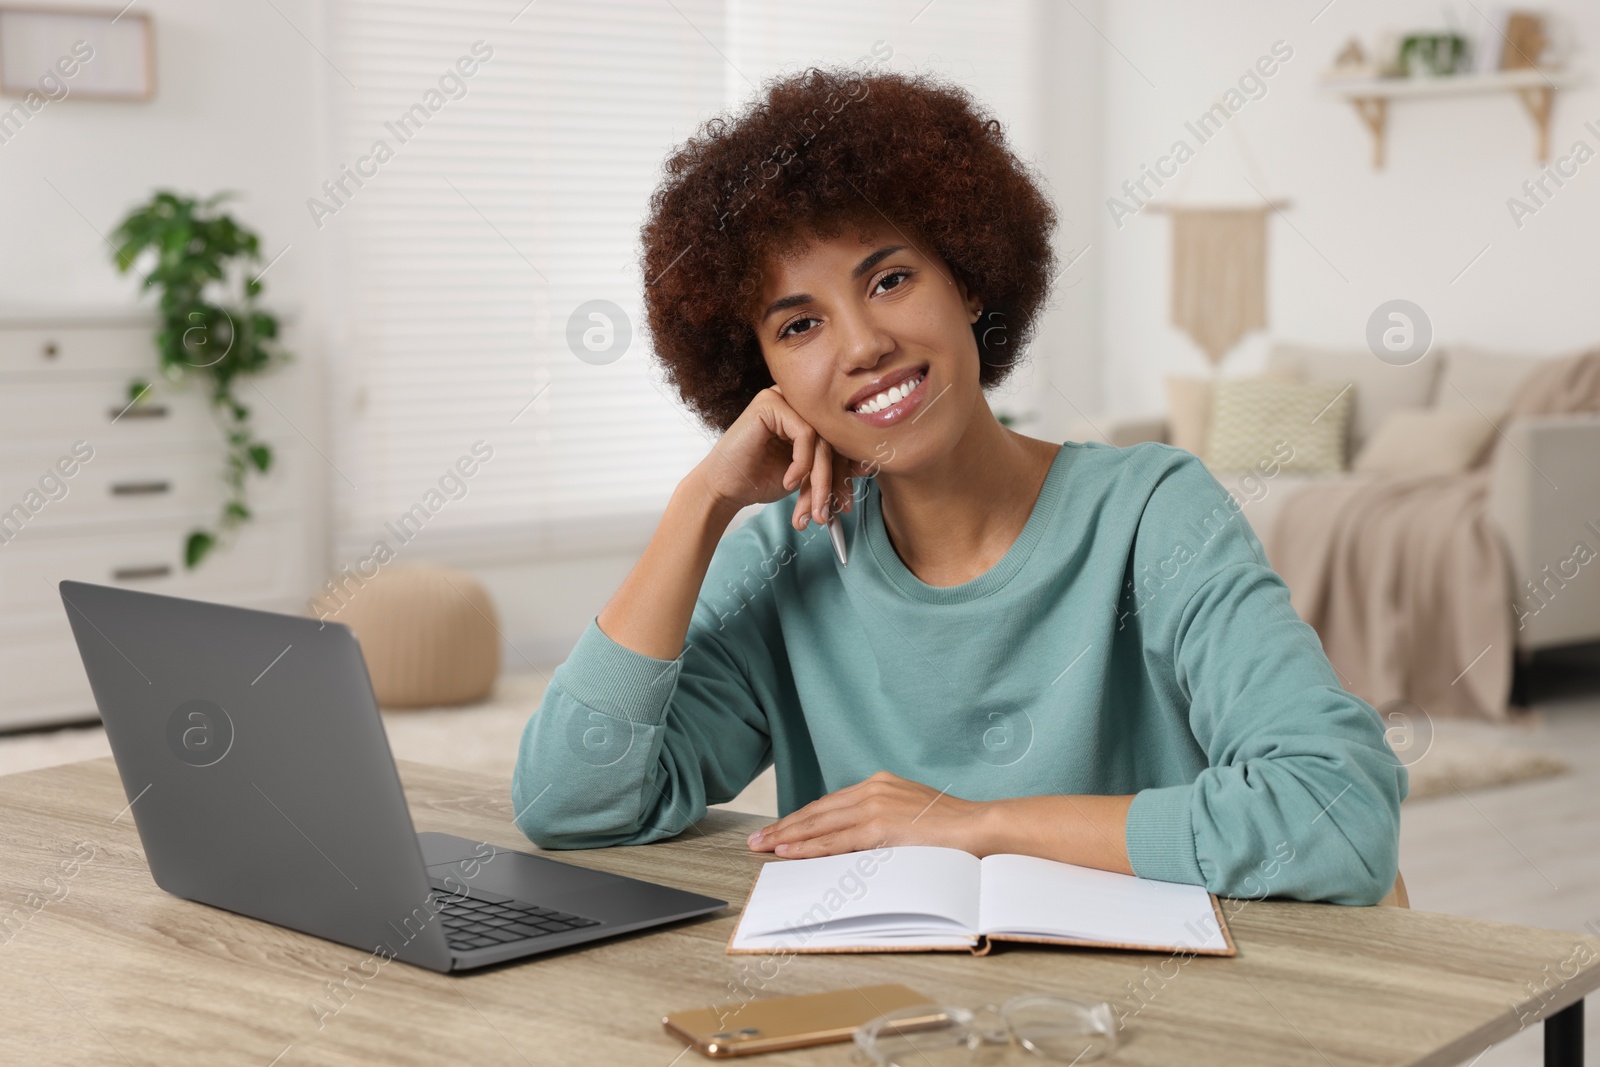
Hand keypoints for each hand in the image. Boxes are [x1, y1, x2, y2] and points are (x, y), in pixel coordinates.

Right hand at [692, 385, 869, 529]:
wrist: (723, 488)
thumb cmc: (759, 480)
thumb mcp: (805, 477)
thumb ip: (829, 468)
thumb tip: (866, 466)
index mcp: (804, 416)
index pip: (836, 441)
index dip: (843, 474)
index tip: (845, 504)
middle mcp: (796, 403)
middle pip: (831, 440)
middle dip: (832, 482)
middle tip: (828, 513)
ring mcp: (782, 399)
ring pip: (821, 440)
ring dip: (820, 480)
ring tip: (812, 509)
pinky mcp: (770, 403)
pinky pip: (805, 434)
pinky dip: (802, 463)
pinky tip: (789, 482)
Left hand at [746, 770, 985, 858]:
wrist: (980, 827)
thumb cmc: (952, 828)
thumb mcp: (911, 815)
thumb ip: (885, 820)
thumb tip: (860, 839)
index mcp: (879, 784)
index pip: (829, 804)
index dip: (801, 818)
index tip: (778, 829)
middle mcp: (873, 789)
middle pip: (817, 811)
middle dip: (784, 827)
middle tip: (756, 839)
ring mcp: (875, 805)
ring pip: (819, 824)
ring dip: (787, 837)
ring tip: (761, 847)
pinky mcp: (880, 825)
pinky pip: (835, 840)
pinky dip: (808, 847)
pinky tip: (787, 852)